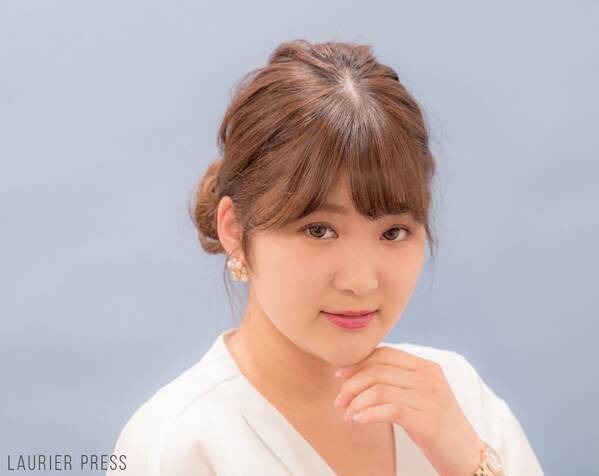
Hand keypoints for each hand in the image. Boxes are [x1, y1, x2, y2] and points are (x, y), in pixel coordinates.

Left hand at [333, 346, 483, 475]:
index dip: (358, 362)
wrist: (467, 454)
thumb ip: (398, 380)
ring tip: (347, 414)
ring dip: (356, 403)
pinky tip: (358, 421)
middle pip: (377, 371)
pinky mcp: (427, 421)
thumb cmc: (436, 424)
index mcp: (426, 367)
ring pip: (379, 390)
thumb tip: (357, 371)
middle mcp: (429, 378)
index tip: (340, 375)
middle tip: (339, 401)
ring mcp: (430, 399)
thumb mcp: (420, 394)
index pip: (384, 354)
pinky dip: (368, 414)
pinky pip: (389, 411)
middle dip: (351, 385)